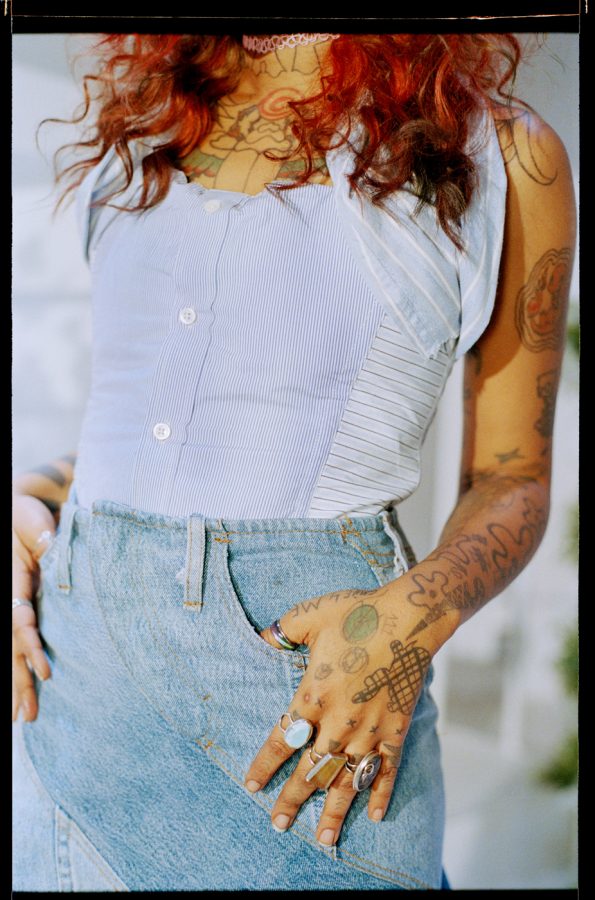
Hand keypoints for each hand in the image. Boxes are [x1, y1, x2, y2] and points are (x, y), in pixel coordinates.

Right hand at [12, 494, 56, 721]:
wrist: (22, 507)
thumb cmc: (29, 515)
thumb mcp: (37, 524)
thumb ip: (45, 541)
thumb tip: (54, 554)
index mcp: (11, 583)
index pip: (19, 623)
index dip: (31, 648)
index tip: (44, 673)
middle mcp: (10, 599)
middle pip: (11, 647)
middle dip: (18, 682)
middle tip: (28, 716)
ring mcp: (14, 604)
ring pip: (12, 650)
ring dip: (17, 683)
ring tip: (24, 716)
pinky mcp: (23, 605)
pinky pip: (19, 640)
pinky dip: (21, 664)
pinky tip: (25, 689)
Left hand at [244, 585, 436, 846]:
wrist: (411, 616)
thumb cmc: (358, 612)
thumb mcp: (310, 615)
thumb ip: (282, 631)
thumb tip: (262, 638)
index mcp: (314, 693)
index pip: (282, 739)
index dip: (265, 764)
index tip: (252, 784)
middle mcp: (340, 720)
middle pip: (311, 770)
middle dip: (292, 799)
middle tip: (278, 824)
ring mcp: (370, 729)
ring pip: (348, 780)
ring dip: (334, 811)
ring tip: (323, 839)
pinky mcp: (397, 729)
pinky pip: (387, 770)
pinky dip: (381, 794)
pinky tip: (374, 816)